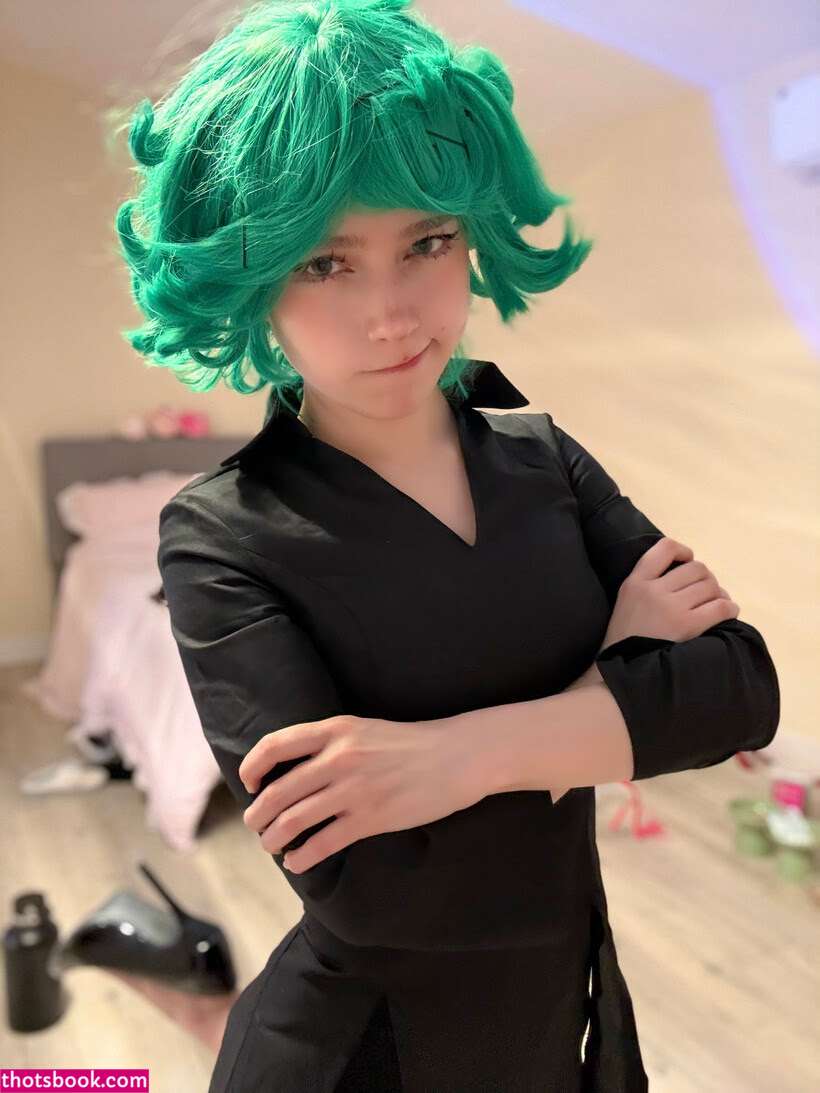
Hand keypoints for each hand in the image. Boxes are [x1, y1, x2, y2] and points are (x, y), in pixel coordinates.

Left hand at [238, 715, 481, 872]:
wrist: (455, 757)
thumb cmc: (408, 744)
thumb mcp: (363, 729)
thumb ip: (329, 743)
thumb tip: (291, 769)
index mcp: (335, 731)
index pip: (274, 746)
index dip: (252, 767)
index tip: (250, 784)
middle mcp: (339, 758)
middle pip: (277, 791)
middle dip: (258, 815)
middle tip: (256, 826)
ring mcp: (354, 790)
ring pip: (293, 820)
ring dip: (273, 839)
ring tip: (272, 845)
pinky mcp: (371, 818)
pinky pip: (322, 843)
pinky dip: (301, 857)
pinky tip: (297, 862)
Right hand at [602, 537, 739, 649]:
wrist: (622, 670)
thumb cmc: (627, 637)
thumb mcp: (627, 600)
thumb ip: (648, 581)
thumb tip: (687, 567)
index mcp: (635, 582)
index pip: (665, 548)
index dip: (683, 550)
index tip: (687, 561)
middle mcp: (653, 590)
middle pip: (696, 568)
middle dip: (705, 578)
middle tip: (705, 592)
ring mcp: (670, 608)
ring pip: (710, 586)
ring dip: (718, 593)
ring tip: (716, 604)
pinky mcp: (687, 625)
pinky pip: (720, 607)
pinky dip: (729, 608)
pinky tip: (727, 612)